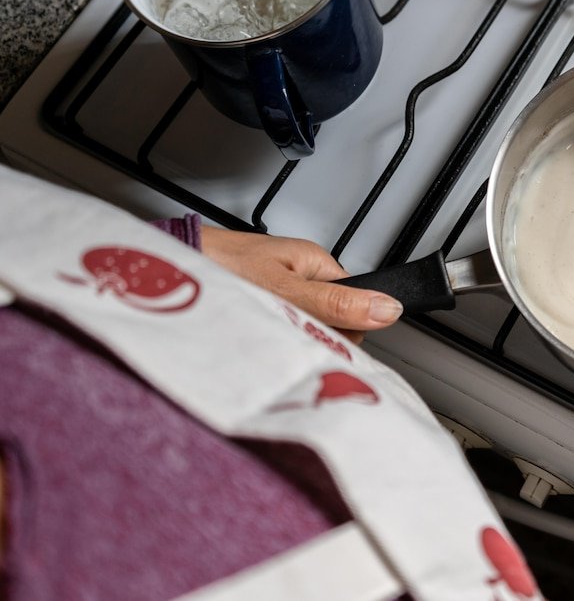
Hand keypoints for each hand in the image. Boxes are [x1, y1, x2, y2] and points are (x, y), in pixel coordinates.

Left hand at [200, 227, 402, 342]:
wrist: (156, 267)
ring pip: (300, 324)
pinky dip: (264, 336)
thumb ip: (335, 304)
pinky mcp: (252, 302)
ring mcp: (274, 288)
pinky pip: (274, 326)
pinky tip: (247, 337)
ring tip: (259, 334)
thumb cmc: (217, 264)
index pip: (354, 305)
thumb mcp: (286, 290)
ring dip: (285, 335)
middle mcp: (297, 274)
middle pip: (329, 318)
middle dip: (312, 334)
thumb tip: (385, 308)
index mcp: (316, 263)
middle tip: (284, 337)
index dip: (343, 330)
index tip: (322, 343)